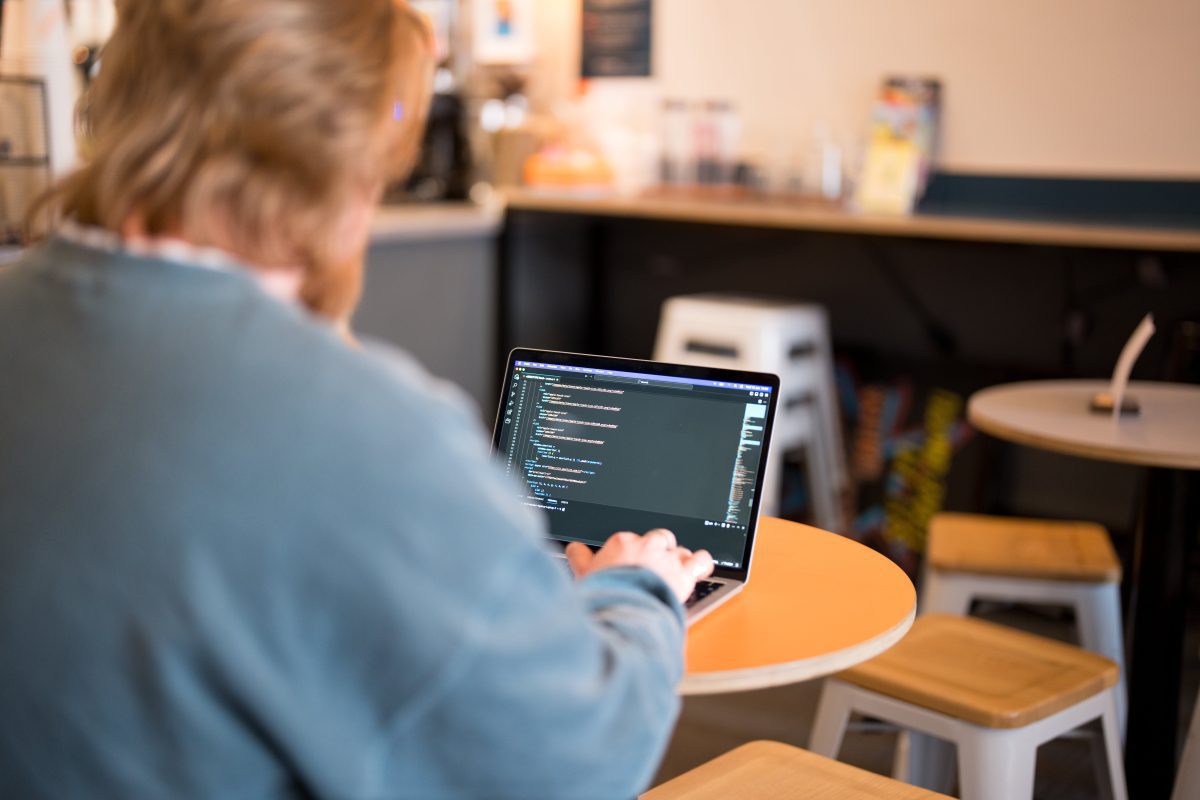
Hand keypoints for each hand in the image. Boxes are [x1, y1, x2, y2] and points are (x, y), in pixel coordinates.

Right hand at [566, 529, 714, 604]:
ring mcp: (667, 559)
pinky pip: (700, 561)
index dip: (633, 552)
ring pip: (679, 549)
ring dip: (678, 558)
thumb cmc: (603, 595)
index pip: (631, 539)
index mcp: (621, 542)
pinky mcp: (683, 574)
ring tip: (676, 569)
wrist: (623, 610)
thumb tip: (574, 548)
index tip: (630, 562)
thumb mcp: (583, 575)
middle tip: (653, 566)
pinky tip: (700, 566)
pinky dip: (701, 563)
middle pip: (658, 538)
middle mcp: (646, 546)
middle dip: (658, 550)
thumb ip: (579, 558)